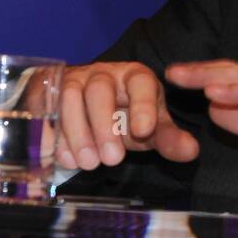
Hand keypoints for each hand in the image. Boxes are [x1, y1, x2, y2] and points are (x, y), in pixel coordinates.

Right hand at [56, 62, 199, 169]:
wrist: (90, 106)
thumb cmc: (126, 115)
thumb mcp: (150, 126)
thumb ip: (168, 138)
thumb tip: (192, 151)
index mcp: (134, 76)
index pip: (140, 82)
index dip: (142, 105)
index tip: (144, 131)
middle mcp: (103, 73)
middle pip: (100, 90)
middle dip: (104, 125)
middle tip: (112, 160)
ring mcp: (73, 81)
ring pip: (70, 97)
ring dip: (77, 132)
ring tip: (88, 163)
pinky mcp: (49, 94)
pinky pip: (45, 109)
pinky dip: (53, 135)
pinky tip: (65, 159)